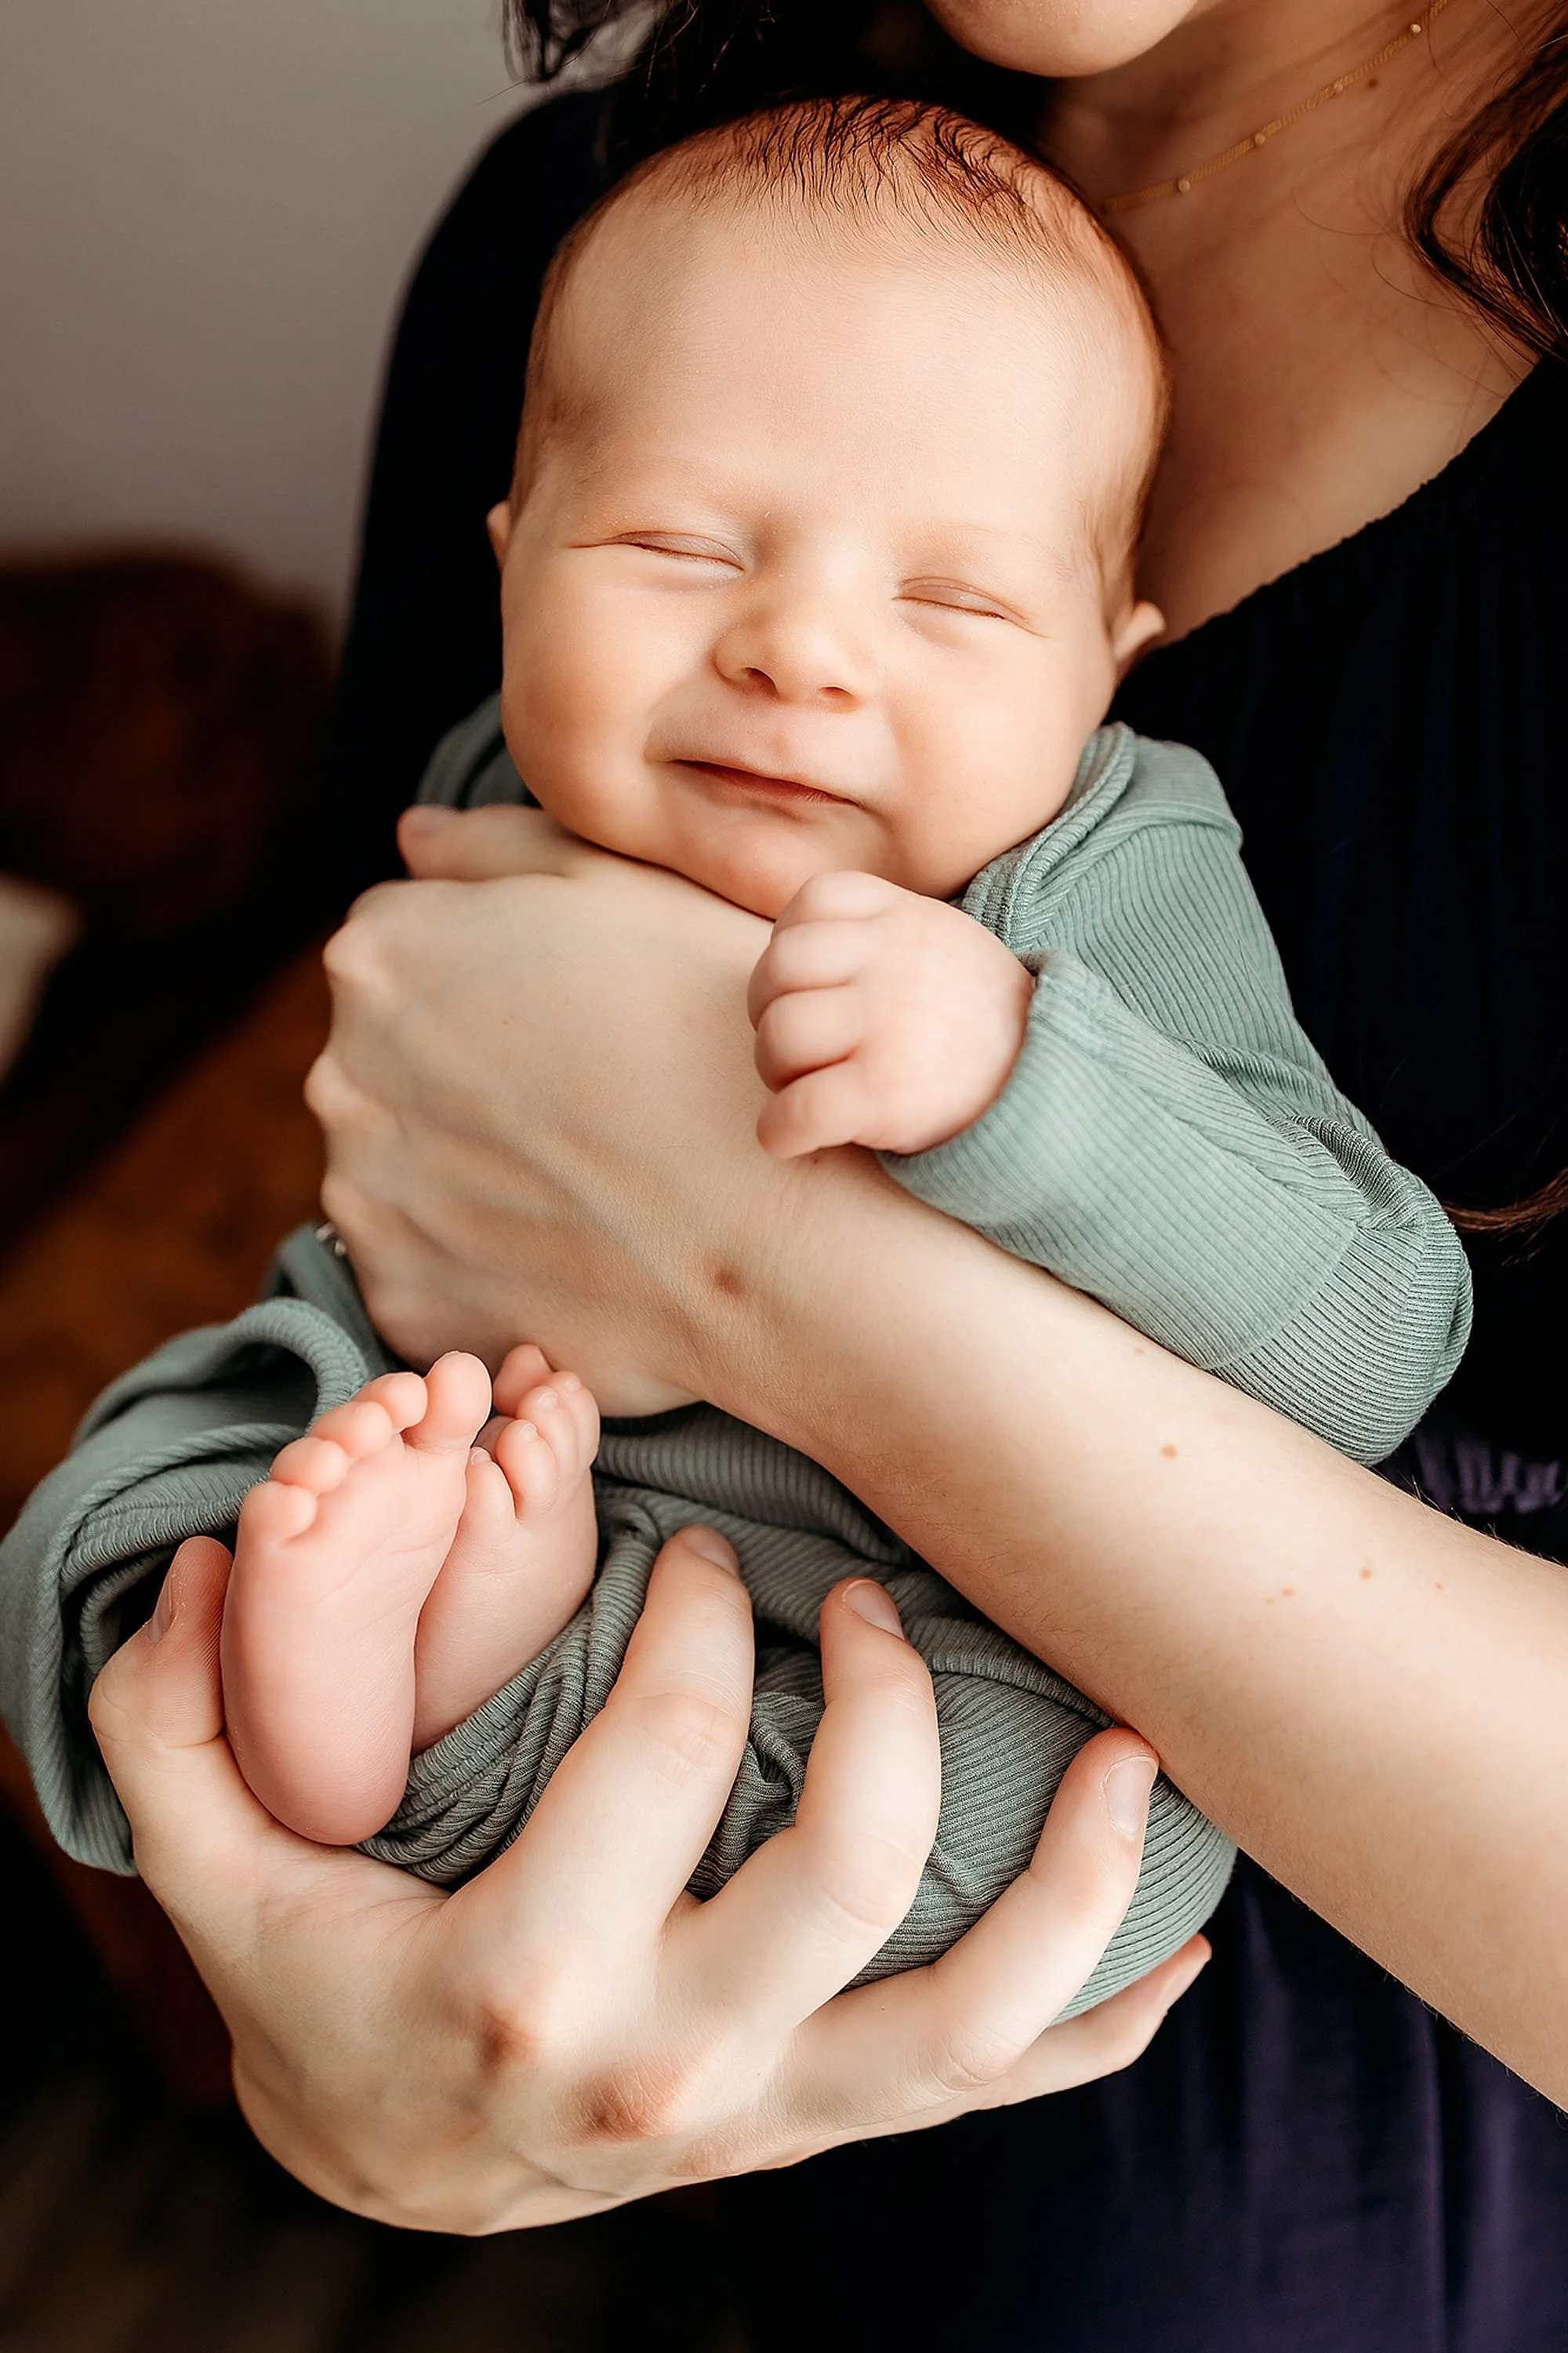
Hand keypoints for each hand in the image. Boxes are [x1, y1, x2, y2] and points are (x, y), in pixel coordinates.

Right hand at [89, 1527, 1206, 2230]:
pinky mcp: (828, 2133)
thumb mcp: (219, 1867)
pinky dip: (1111, 2017)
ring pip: (982, 2011)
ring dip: (1083, 1874)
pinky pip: (1011, 2094)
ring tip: (1136, 1742)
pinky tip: (1185, 1938)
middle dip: (884, 1696)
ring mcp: (773, 2118)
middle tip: (859, 1597)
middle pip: (850, 1864)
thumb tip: (195, 1561)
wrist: (391, 2168)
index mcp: (529, 1973)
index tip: (700, 1551)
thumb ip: (180, 1721)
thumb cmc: (323, 1985)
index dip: (701, 1616)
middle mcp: (673, 2062)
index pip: (666, 1749)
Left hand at [309, 805, 774, 1405]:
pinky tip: (569, 1244)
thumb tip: (409, 839)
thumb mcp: (622, 887)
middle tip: (585, 1104)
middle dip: (462, 1076)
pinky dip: (483, 1262)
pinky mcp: (400, 1298)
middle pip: (386, 1064)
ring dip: (466, 1171)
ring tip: (585, 1177)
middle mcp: (343, 1076)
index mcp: (380, 958)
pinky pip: (429, 1269)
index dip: (490, 979)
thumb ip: (494, 848)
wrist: (772, 1228)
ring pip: (401, 1169)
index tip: (569, 1015)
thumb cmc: (714, 1035)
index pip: (398, 953)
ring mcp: (363, 1199)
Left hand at [748, 872, 1033, 1158]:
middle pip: (779, 969)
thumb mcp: (942, 942)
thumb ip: (876, 931)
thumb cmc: (976, 1020)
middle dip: (769, 1013)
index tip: (812, 983)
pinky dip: (778, 1130)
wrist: (1050, 1087)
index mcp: (904, 918)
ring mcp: (888, 1026)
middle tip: (799, 1047)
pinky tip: (791, 1138)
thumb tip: (788, 951)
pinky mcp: (885, 1095)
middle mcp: (892, 963)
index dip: (792, 946)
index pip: (812, 903)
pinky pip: (796, 1110)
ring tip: (803, 1088)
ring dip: (775, 1072)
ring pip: (780, 1035)